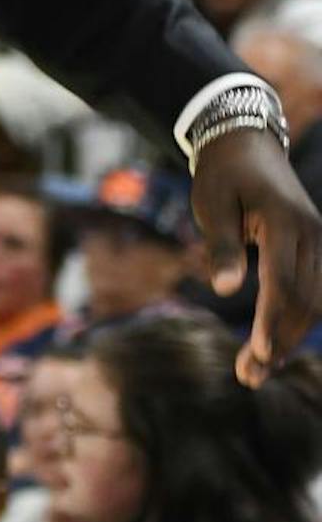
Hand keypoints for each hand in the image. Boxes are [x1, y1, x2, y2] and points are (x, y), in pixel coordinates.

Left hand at [191, 131, 321, 385]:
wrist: (246, 145)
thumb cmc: (222, 176)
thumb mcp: (210, 205)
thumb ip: (221, 247)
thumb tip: (227, 291)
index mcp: (283, 222)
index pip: (283, 283)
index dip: (271, 322)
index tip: (256, 354)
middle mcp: (311, 233)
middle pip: (303, 300)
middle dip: (278, 341)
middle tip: (248, 376)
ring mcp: (319, 241)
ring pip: (314, 302)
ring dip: (288, 338)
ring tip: (255, 371)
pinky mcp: (317, 249)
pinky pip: (315, 293)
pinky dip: (297, 321)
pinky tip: (274, 347)